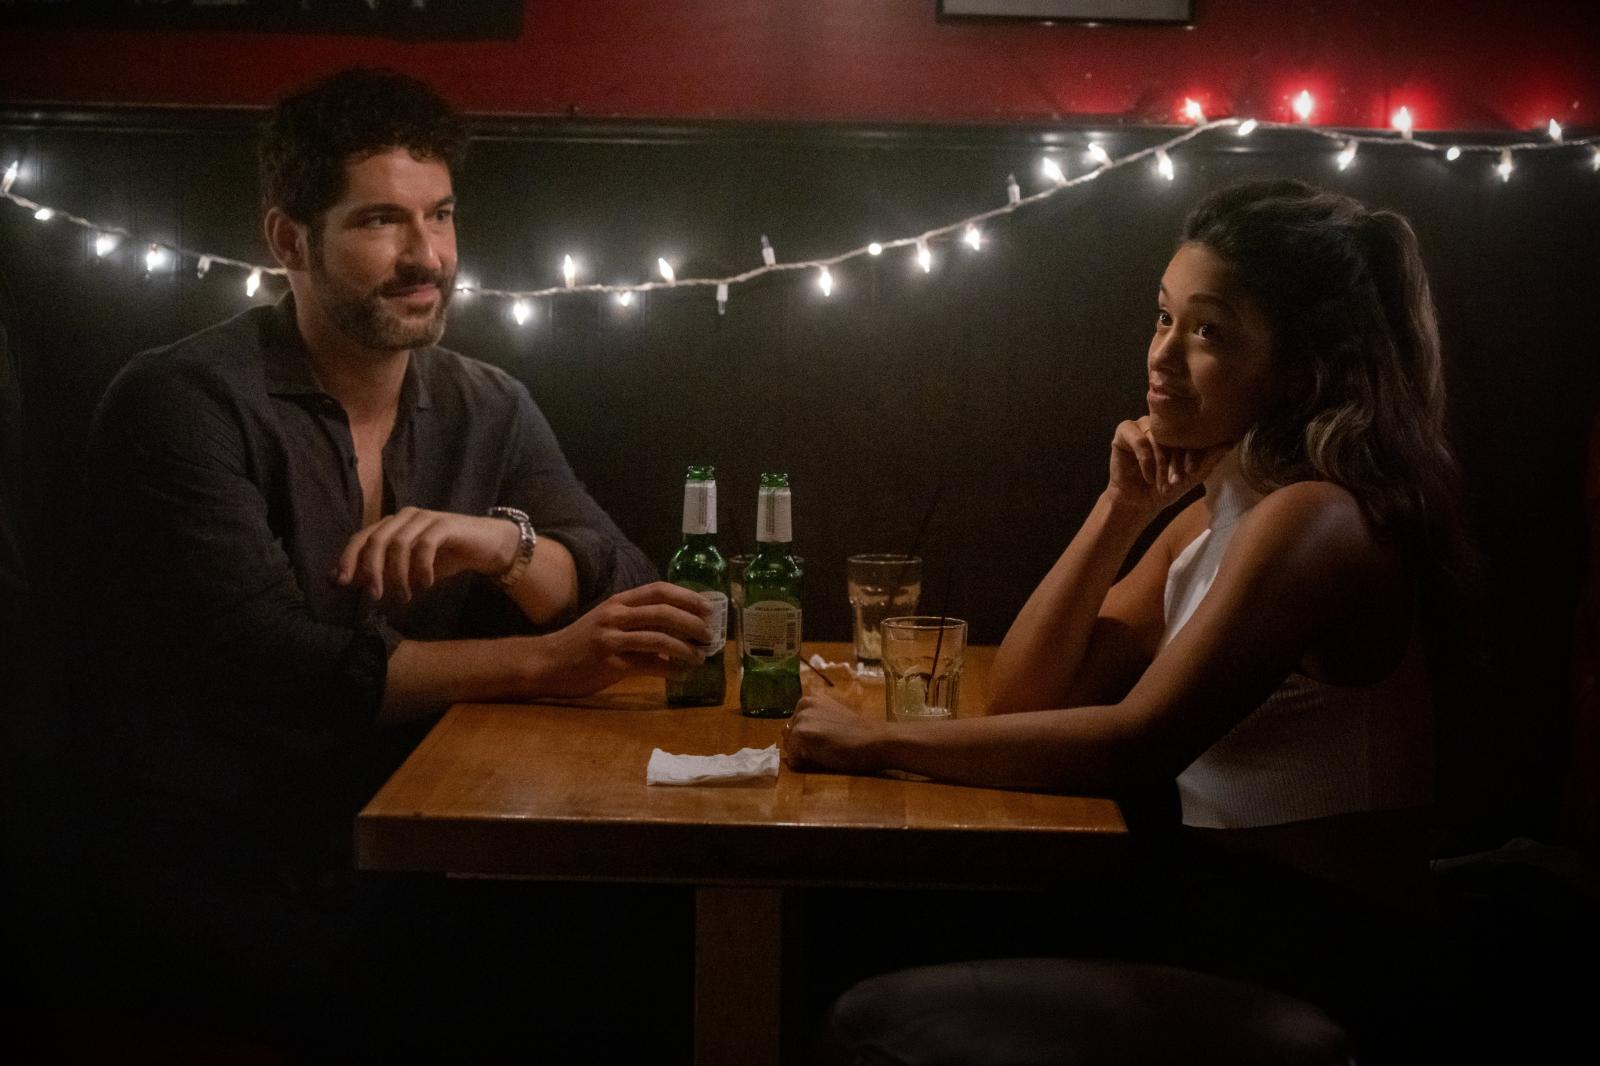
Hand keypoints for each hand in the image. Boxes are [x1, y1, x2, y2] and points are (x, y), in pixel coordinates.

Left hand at [334, 508, 515, 602]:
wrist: (485, 546)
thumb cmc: (445, 558)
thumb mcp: (408, 569)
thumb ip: (379, 572)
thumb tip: (341, 581)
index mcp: (392, 525)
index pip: (361, 537)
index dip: (348, 559)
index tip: (343, 584)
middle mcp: (405, 517)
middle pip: (377, 540)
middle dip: (372, 570)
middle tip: (375, 596)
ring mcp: (425, 518)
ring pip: (399, 544)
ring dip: (398, 574)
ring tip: (405, 597)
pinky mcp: (444, 524)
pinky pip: (425, 546)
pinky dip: (421, 568)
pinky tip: (426, 585)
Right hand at [526, 582, 713, 697]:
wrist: (546, 663)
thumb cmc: (580, 643)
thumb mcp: (607, 621)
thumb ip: (637, 620)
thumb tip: (676, 628)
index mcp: (619, 602)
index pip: (659, 590)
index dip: (687, 597)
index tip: (708, 608)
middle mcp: (616, 615)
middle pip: (664, 612)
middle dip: (693, 623)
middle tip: (710, 635)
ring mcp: (611, 639)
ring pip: (659, 639)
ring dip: (685, 649)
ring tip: (700, 658)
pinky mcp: (610, 664)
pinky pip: (648, 666)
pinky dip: (670, 670)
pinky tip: (681, 675)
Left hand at [781, 694, 888, 773]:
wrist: (874, 740)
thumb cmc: (858, 733)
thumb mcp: (832, 718)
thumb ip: (814, 722)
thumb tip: (790, 738)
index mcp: (810, 699)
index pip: (794, 726)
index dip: (809, 739)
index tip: (829, 738)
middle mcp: (802, 704)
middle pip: (788, 736)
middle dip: (802, 746)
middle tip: (828, 746)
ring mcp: (800, 718)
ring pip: (790, 747)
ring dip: (804, 754)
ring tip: (826, 750)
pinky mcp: (800, 734)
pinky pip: (792, 760)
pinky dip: (805, 764)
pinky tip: (824, 757)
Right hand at [1107, 416, 1230, 516]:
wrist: (1139, 503)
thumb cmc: (1166, 488)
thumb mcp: (1193, 476)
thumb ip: (1210, 459)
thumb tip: (1230, 442)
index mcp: (1178, 430)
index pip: (1190, 430)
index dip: (1193, 450)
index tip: (1192, 471)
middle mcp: (1160, 424)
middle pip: (1173, 431)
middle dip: (1176, 459)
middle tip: (1177, 480)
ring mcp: (1142, 425)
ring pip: (1156, 436)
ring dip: (1161, 463)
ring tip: (1162, 482)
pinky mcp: (1124, 432)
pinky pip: (1138, 439)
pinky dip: (1145, 460)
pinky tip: (1148, 476)